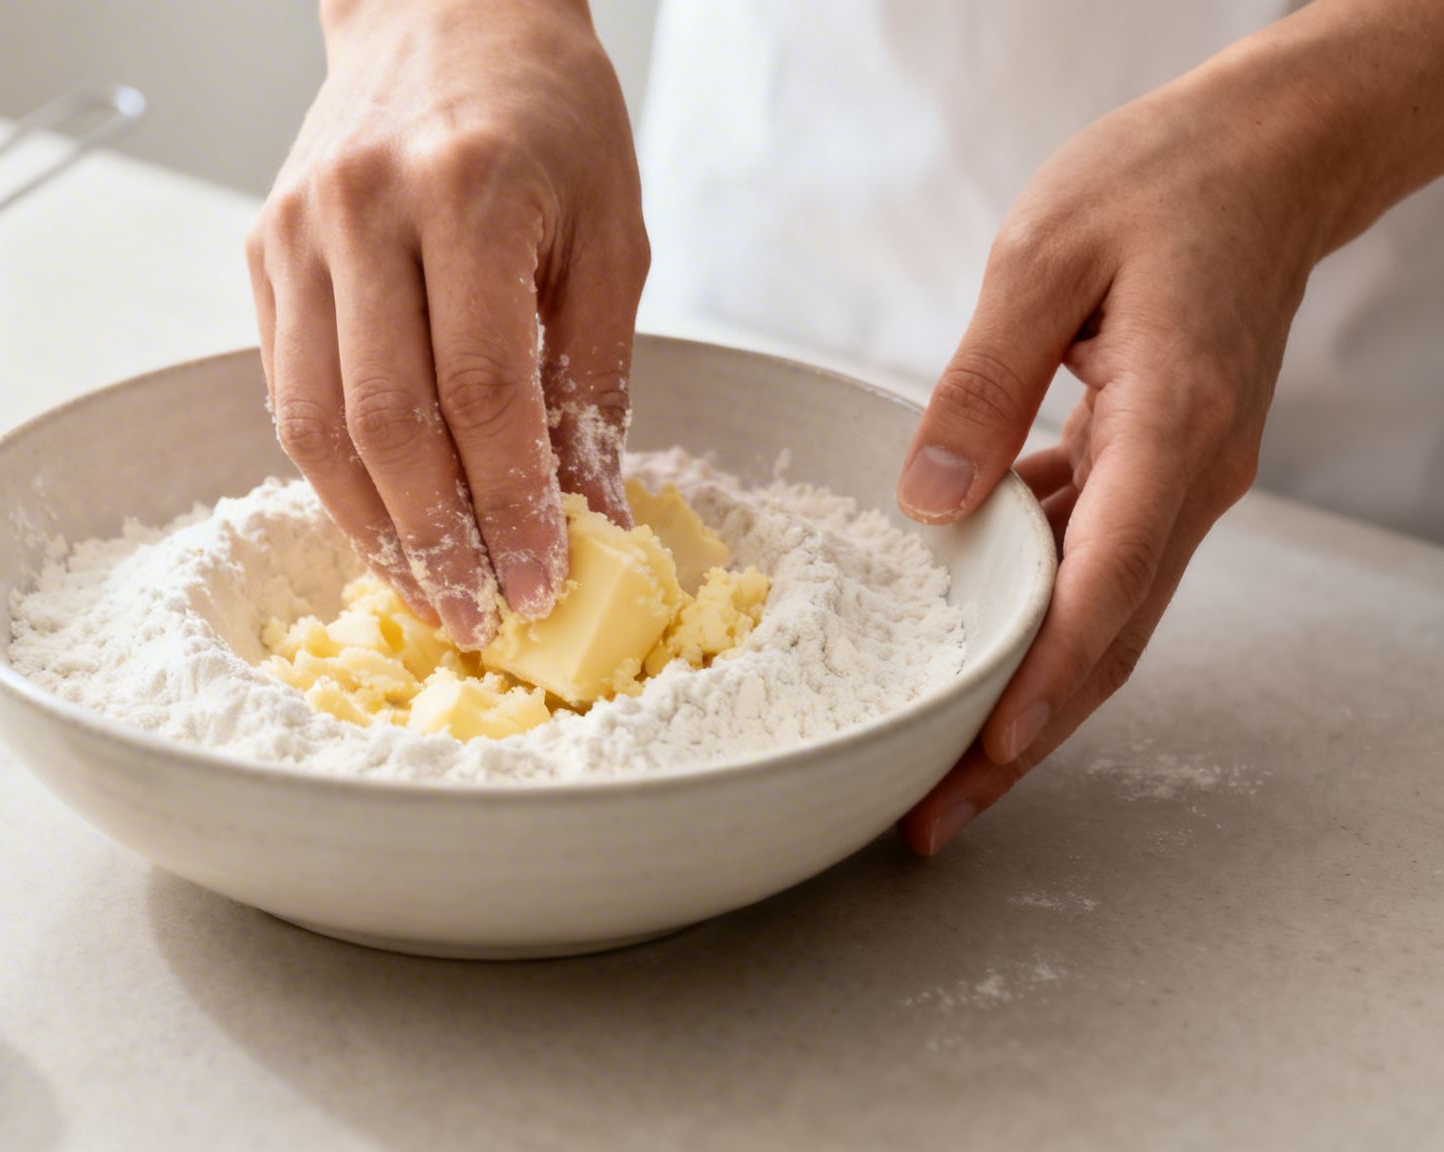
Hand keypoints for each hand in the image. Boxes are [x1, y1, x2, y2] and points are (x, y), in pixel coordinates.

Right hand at [247, 0, 649, 647]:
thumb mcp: (610, 236)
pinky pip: (286, 390)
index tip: (537, 583)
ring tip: (427, 591)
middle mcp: (362, 210)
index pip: (481, 392)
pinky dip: (335, 472)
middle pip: (384, 421)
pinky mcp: (263, 252)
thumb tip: (592, 520)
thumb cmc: (550, 118)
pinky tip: (384, 520)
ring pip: (313, 421)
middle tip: (478, 617)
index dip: (508, 506)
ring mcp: (297, 231)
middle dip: (434, 542)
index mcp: (466, 193)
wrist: (448, 11)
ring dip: (372, 528)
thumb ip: (592, 383)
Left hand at [892, 32, 1352, 852]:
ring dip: (1019, 694)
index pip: (1104, 594)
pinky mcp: (1156, 468)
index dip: (1040, 692)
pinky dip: (1027, 613)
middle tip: (933, 820)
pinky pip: (1089, 562)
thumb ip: (980, 386)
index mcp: (1170, 431)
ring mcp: (1180, 482)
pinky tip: (954, 634)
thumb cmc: (1161, 185)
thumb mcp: (1043, 258)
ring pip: (1096, 618)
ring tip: (933, 759)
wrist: (1266, 156)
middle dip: (1019, 741)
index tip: (983, 765)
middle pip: (1101, 643)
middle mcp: (1189, 479)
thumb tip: (927, 505)